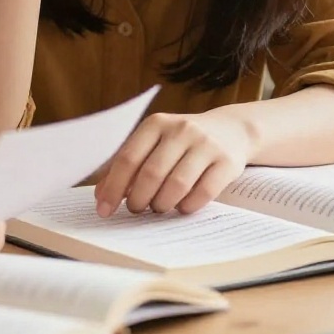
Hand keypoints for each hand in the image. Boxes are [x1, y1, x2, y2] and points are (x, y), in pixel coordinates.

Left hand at [94, 109, 256, 216]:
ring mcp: (205, 144)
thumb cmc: (182, 142)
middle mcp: (181, 130)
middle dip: (138, 199)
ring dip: (162, 204)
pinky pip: (203, 192)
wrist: (231, 130)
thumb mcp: (154, 143)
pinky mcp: (227, 161)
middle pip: (151, 173)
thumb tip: (102, 194)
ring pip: (177, 184)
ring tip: (158, 208)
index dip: (114, 187)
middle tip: (135, 209)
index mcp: (156, 124)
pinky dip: (188, 206)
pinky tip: (181, 207)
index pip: (128, 158)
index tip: (104, 209)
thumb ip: (128, 164)